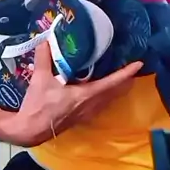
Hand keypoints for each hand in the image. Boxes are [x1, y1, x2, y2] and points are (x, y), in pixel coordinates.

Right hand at [11, 41, 142, 146]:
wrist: (30, 130)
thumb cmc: (38, 105)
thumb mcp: (40, 78)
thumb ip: (44, 58)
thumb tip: (46, 39)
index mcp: (85, 95)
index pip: (112, 82)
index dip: (126, 73)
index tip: (139, 65)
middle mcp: (91, 105)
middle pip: (115, 92)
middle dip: (126, 81)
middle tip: (134, 69)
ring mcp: (87, 113)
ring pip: (109, 99)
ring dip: (118, 89)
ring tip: (124, 79)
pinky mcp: (81, 117)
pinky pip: (101, 104)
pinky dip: (108, 96)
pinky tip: (105, 91)